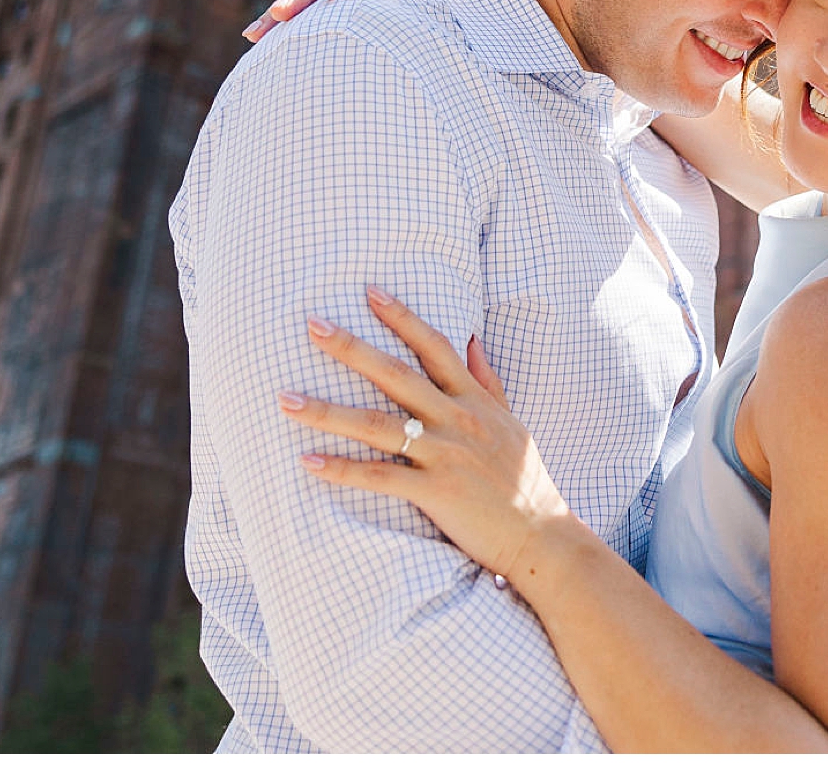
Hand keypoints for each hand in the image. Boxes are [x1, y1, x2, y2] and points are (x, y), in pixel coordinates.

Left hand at [282, 285, 576, 582]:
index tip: (370, 291)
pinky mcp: (436, 492)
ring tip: (286, 399)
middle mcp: (458, 420)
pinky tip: (308, 461)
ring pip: (377, 426)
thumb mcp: (511, 421)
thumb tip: (472, 338)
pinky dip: (342, 470)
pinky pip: (380, 478)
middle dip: (352, 348)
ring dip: (327, 411)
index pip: (435, 347)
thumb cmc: (524, 480)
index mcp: (475, 400)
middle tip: (312, 325)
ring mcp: (446, 455)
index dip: (402, 317)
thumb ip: (487, 380)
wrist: (541, 535)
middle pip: (396, 375)